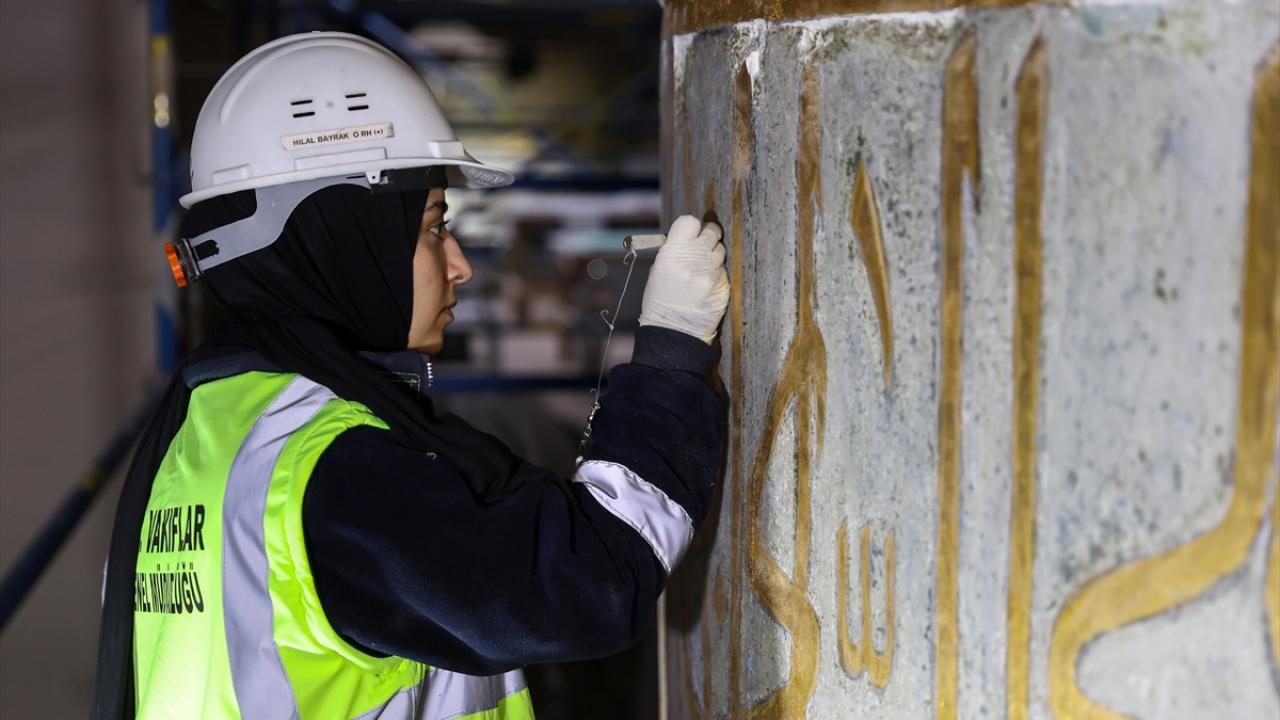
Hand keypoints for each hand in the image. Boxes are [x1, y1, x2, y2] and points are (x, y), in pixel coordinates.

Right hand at [639, 215, 729, 343]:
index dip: (691, 226)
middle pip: (711, 231)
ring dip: (712, 255)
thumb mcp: (658, 272)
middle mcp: (694, 260)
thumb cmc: (660, 302)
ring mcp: (712, 273)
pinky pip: (723, 270)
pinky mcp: (724, 286)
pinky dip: (716, 274)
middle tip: (702, 245)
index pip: (690, 222)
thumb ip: (674, 252)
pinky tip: (705, 285)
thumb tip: (689, 239)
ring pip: (720, 250)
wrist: (675, 332)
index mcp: (672, 254)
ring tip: (702, 269)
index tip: (690, 233)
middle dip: (707, 236)